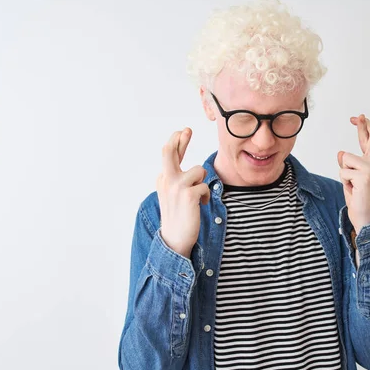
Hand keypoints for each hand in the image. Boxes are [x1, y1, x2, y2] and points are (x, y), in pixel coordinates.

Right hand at [157, 128, 209, 257]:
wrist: (175, 239)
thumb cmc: (178, 216)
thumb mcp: (174, 194)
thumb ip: (180, 179)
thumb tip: (194, 167)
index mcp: (163, 179)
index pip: (169, 155)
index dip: (177, 140)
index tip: (184, 130)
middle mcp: (166, 180)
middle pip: (169, 151)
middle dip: (179, 139)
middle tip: (186, 129)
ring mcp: (176, 187)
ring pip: (198, 170)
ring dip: (203, 183)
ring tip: (198, 196)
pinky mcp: (188, 195)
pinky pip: (205, 186)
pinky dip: (206, 196)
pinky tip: (201, 204)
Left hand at [337, 114, 369, 233]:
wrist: (365, 216)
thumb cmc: (358, 197)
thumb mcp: (350, 177)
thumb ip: (348, 164)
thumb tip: (340, 153)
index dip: (365, 128)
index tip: (359, 118)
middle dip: (363, 126)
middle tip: (356, 117)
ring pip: (346, 158)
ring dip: (343, 172)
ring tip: (351, 184)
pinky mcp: (365, 177)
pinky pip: (343, 171)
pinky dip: (344, 181)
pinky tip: (352, 189)